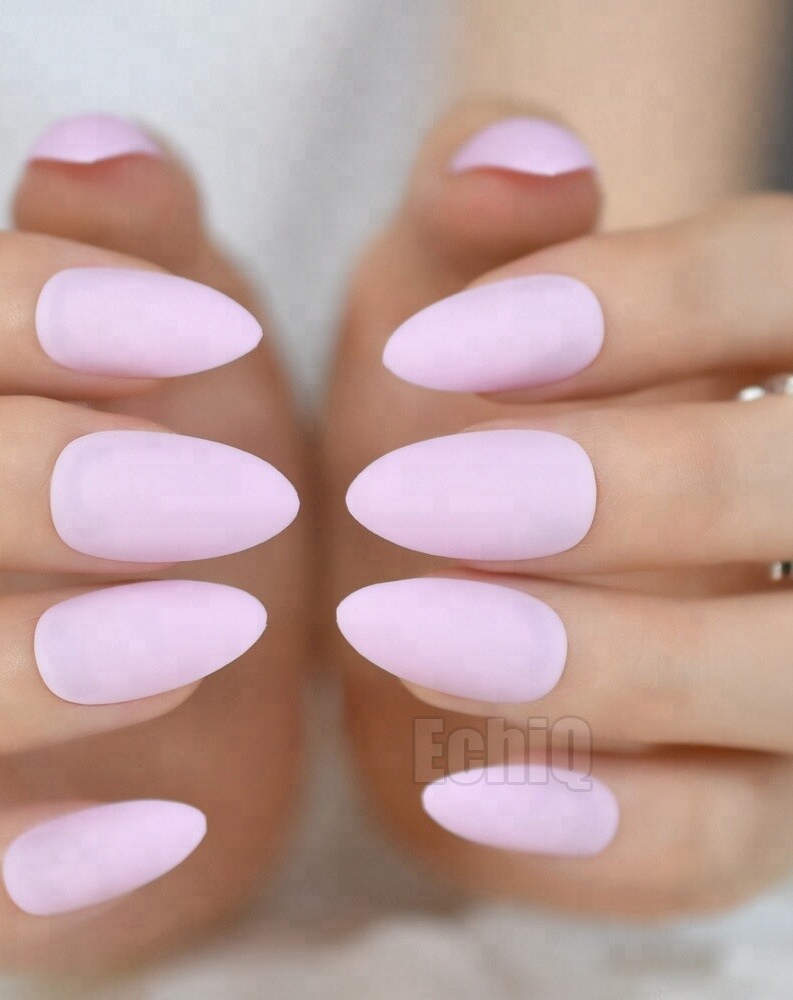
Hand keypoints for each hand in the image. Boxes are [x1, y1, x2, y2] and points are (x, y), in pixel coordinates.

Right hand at [0, 116, 305, 970]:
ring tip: (206, 630)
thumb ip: (140, 257)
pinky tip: (165, 829)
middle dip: (3, 479)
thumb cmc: (199, 472)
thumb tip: (100, 148)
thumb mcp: (188, 349)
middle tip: (220, 494)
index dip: (11, 302)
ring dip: (1, 668)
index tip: (207, 330)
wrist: (229, 659)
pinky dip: (18, 872)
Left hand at [324, 104, 792, 916]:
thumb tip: (517, 156)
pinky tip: (461, 790)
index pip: (781, 286)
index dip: (631, 305)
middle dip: (615, 489)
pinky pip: (713, 843)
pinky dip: (595, 823)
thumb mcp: (440, 287)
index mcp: (785, 349)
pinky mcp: (743, 810)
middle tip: (408, 494)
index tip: (431, 342)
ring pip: (783, 679)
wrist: (424, 570)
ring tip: (402, 627)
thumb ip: (474, 207)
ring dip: (601, 660)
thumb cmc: (439, 410)